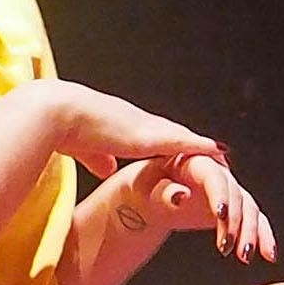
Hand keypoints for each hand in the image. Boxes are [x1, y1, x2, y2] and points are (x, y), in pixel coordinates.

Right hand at [43, 80, 226, 179]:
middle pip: (175, 134)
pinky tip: (220, 155)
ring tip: (225, 159)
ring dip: (204, 150)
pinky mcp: (149, 137)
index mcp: (124, 125)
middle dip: (195, 146)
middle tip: (216, 154)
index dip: (171, 143)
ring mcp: (146, 127)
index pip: (154, 134)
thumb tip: (107, 171)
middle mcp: (140, 122)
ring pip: (184, 138)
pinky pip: (184, 144)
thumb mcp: (85, 149)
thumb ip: (98, 159)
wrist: (58, 114)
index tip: (184, 152)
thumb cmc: (63, 129)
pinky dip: (202, 150)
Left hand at [116, 154, 277, 263]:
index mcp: (196, 161)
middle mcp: (219, 173)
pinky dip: (263, 236)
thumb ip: (163, 191)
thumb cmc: (144, 186)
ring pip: (249, 210)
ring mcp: (229, 190)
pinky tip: (269, 255)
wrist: (149, 193)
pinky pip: (254, 220)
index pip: (215, 178)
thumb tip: (182, 196)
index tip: (219, 215)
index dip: (220, 195)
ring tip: (244, 257)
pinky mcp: (234, 206)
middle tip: (226, 247)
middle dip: (235, 222)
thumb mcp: (145, 188)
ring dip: (252, 233)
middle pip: (236, 196)